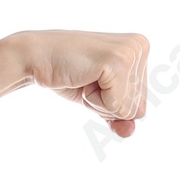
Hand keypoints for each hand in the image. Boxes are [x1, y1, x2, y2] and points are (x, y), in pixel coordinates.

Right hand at [7, 29, 149, 134]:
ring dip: (100, 102)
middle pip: (138, 109)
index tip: (96, 81)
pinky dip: (94, 101)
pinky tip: (84, 78)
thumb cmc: (69, 75)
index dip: (114, 105)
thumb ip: (119, 117)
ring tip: (86, 77)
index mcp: (141, 49)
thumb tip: (130, 132)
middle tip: (88, 79)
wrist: (38, 58)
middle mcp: (140, 46)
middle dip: (108, 105)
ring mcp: (131, 52)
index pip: (141, 106)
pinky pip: (115, 106)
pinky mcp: (118, 61)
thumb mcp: (100, 100)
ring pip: (127, 110)